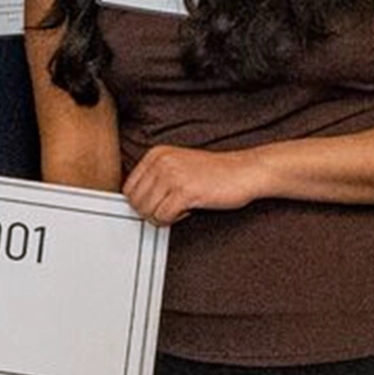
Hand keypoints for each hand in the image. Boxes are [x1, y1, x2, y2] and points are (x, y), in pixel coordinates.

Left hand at [120, 146, 268, 225]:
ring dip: (164, 216)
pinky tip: (190, 209)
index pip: (129, 189)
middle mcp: (161, 162)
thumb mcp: (177, 166)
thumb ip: (155, 179)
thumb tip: (134, 203)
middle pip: (136, 202)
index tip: (159, 203)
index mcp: (156, 154)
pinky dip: (175, 219)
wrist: (245, 171)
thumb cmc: (214, 173)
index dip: (143, 203)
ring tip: (182, 207)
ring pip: (148, 212)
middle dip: (152, 212)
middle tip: (172, 208)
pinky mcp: (185, 191)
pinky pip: (163, 217)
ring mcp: (172, 176)